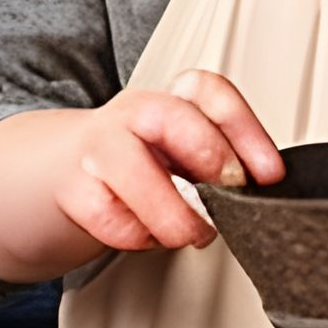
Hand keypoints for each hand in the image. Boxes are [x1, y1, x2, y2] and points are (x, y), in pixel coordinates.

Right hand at [59, 69, 285, 251]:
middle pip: (173, 118)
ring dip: (174, 214)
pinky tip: (151, 236)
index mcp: (170, 98)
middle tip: (230, 197)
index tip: (269, 173)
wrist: (57, 170)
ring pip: (136, 173)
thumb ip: (218, 160)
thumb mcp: (179, 149)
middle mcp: (133, 114)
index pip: (210, 92)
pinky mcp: (72, 188)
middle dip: (211, 159)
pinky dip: (137, 235)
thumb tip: (263, 188)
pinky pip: (109, 215)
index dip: (245, 129)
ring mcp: (98, 148)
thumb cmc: (137, 161)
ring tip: (196, 233)